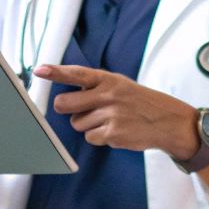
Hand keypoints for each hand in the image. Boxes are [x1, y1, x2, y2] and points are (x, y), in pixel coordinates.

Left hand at [34, 64, 197, 156]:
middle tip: (80, 109)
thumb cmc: (141, 103)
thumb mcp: (121, 85)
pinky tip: (115, 132)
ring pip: (77, 123)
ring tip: (109, 121)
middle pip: (65, 103)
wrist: (168, 121)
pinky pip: (90, 137)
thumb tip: (65, 98)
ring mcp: (110, 115)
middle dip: (67, 109)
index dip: (55, 72)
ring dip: (88, 125)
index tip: (39, 71)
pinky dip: (99, 137)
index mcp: (109, 80)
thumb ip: (96, 87)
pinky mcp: (113, 133)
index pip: (77, 74)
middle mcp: (108, 95)